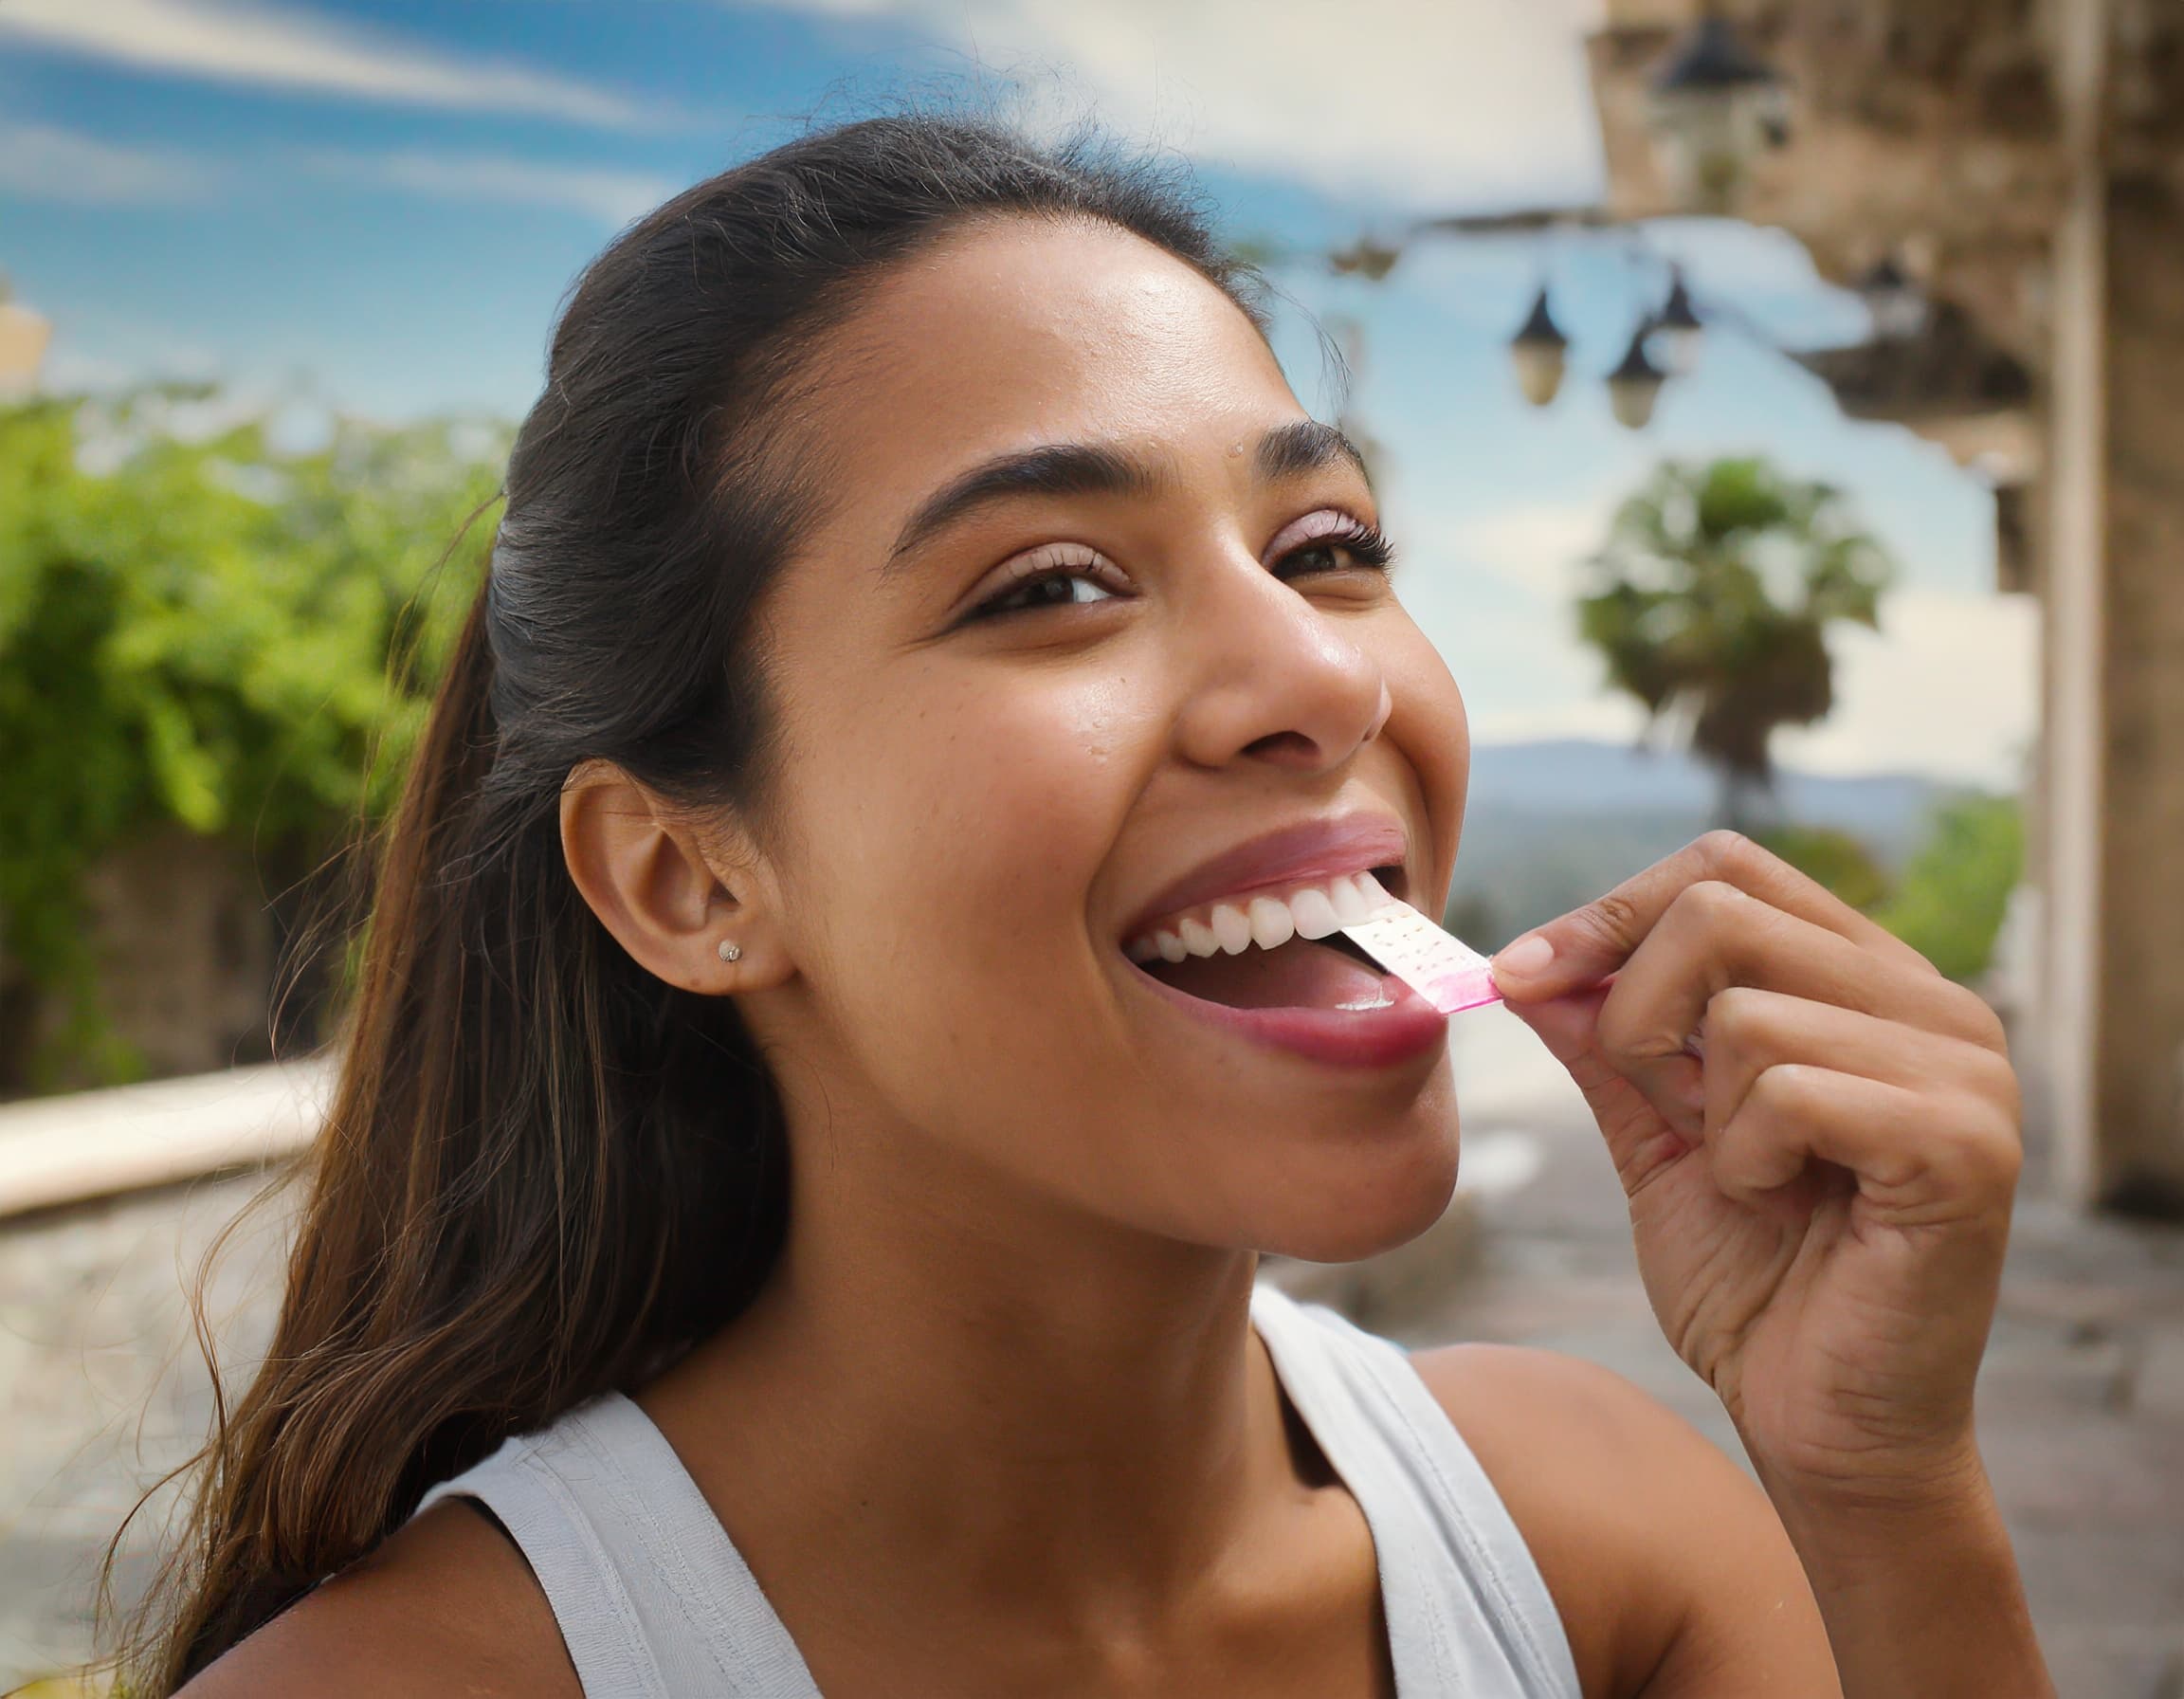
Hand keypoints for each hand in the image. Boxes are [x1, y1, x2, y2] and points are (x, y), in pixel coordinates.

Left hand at [1488, 832, 2022, 1508]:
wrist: (1820, 1427)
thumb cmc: (1753, 1284)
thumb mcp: (1653, 1137)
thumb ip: (1606, 1041)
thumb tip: (1526, 959)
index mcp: (1867, 982)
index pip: (1723, 868)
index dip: (1608, 913)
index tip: (1520, 977)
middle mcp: (1933, 1003)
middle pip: (1720, 912)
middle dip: (1638, 1017)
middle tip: (1668, 1114)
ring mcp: (1964, 1068)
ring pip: (1743, 1009)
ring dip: (1701, 1111)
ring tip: (1749, 1179)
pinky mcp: (1964, 1143)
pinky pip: (1788, 1091)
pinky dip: (1744, 1158)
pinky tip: (1782, 1205)